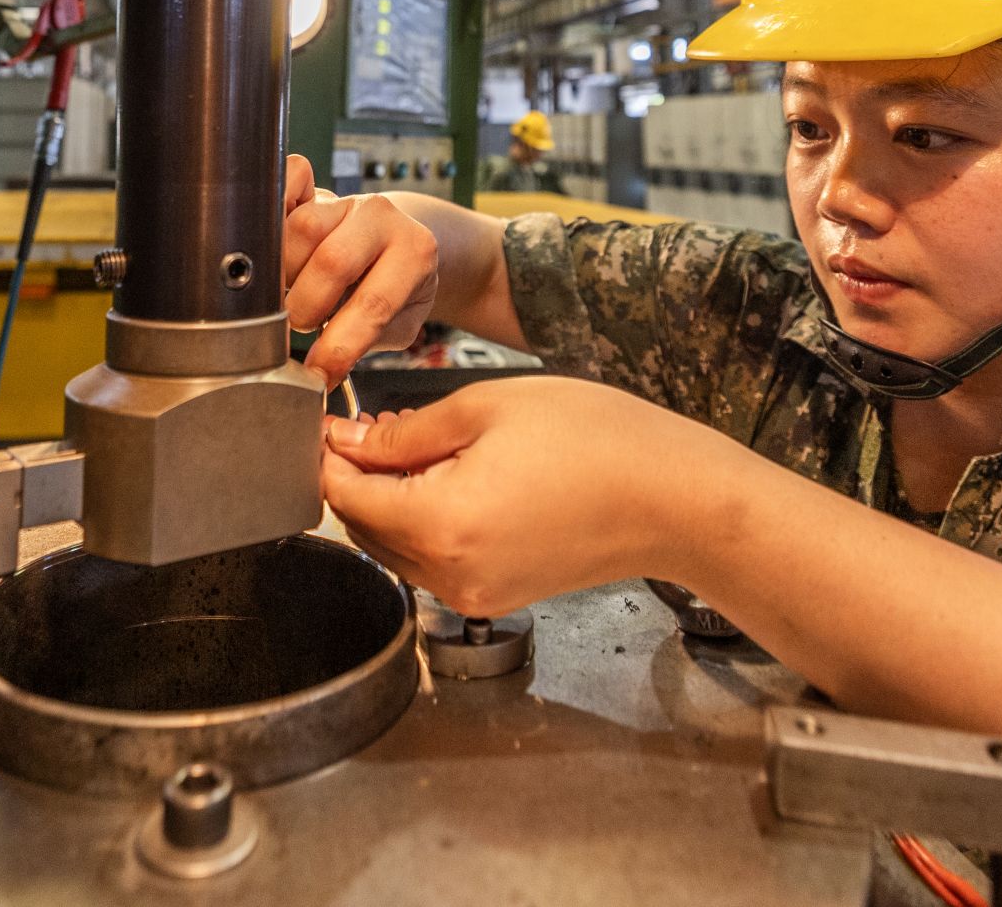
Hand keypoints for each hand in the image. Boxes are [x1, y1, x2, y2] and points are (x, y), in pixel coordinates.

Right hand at [284, 154, 439, 387]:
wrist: (402, 242)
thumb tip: (315, 371)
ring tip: (290, 293)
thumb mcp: (400, 324)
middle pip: (331, 260)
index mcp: (415, 253)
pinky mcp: (317, 190)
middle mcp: (382, 217)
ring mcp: (346, 199)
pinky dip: (275, 204)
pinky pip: (290, 180)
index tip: (318, 372)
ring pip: (300, 229)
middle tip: (302, 326)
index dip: (340, 344)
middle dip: (306, 307)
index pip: (374, 303)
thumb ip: (364, 342)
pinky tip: (269, 238)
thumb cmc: (399, 290)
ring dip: (284, 274)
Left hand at [319, 376, 744, 615]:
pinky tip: (456, 479)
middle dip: (358, 477)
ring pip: (395, 547)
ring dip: (392, 501)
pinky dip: (428, 523)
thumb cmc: (600, 443)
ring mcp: (474, 591)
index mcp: (439, 523)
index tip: (327, 420)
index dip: (328, 452)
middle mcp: (449, 572)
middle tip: (374, 424)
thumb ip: (405, 432)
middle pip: (363, 526)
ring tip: (423, 445)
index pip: (344, 493)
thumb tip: (349, 443)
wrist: (674, 498)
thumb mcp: (490, 408)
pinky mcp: (497, 593)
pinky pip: (434, 561)